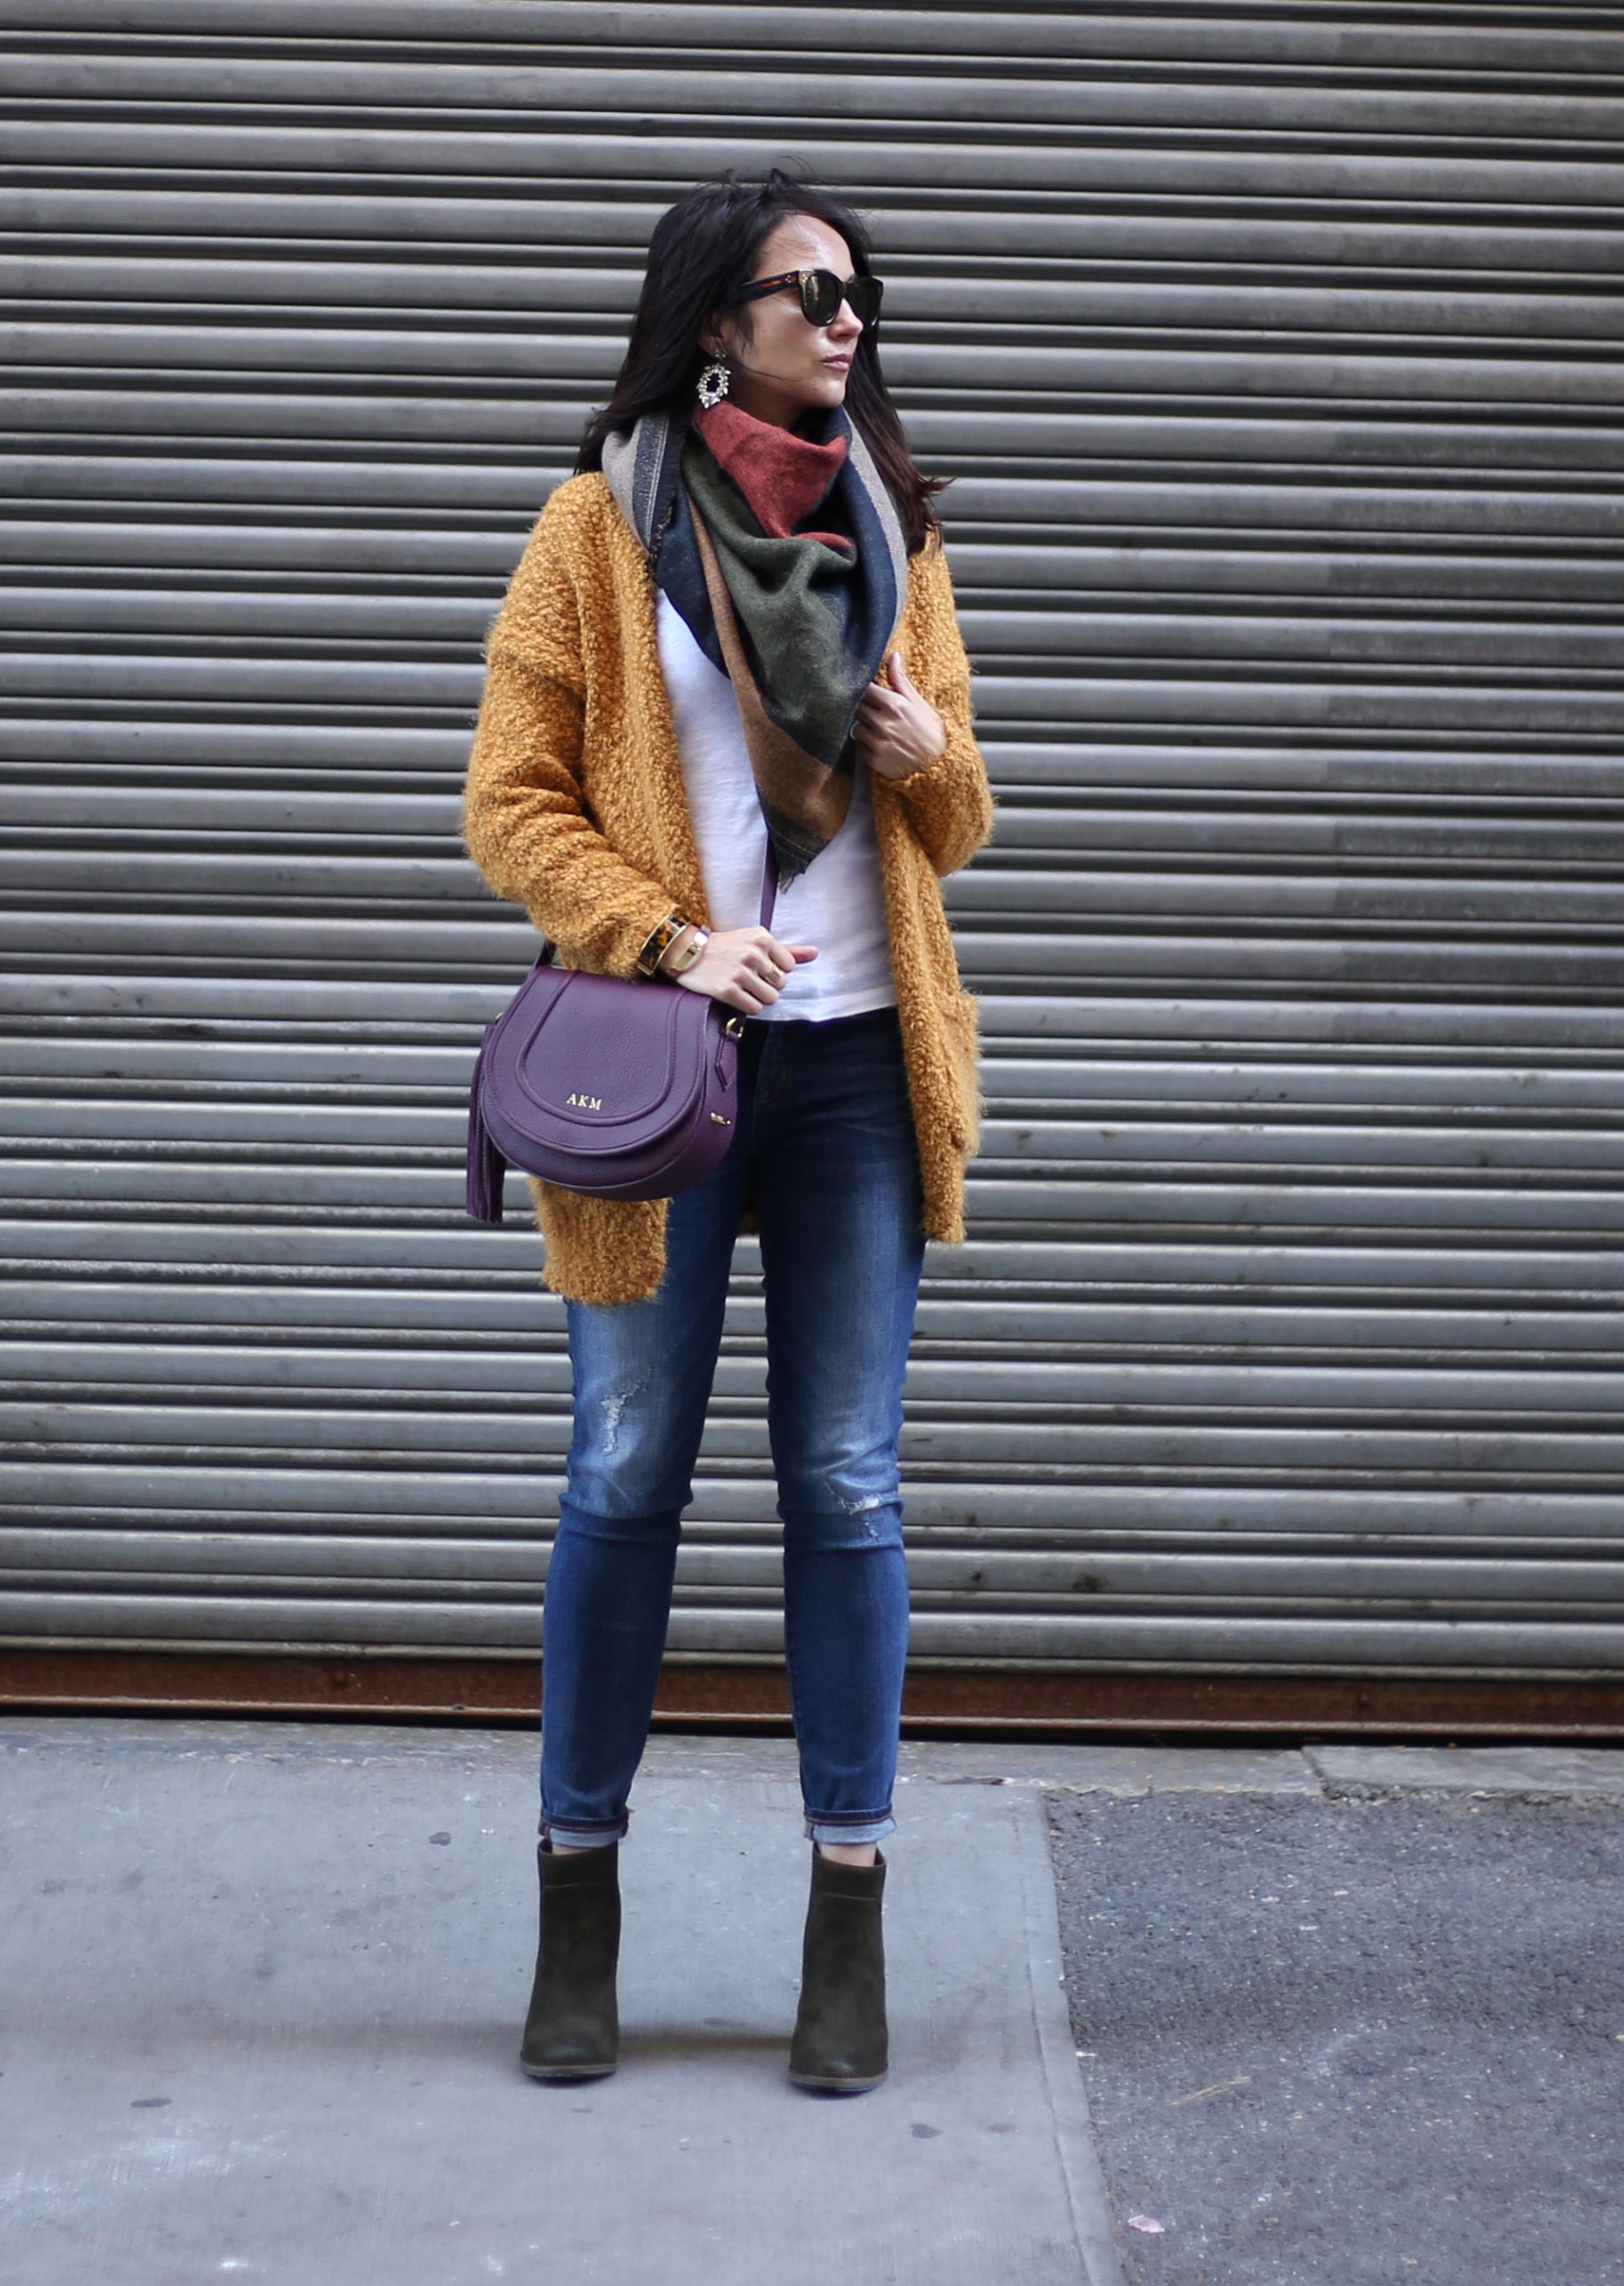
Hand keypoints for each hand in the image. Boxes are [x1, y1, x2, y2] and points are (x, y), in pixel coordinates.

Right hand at [665, 924, 817, 1013]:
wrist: (686, 953)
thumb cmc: (724, 947)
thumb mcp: (755, 941)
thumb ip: (788, 949)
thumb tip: (816, 953)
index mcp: (763, 938)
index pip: (789, 967)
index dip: (775, 970)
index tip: (757, 965)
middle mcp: (753, 953)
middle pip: (781, 984)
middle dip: (767, 984)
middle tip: (747, 976)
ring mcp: (740, 972)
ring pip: (771, 998)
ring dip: (758, 997)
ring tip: (743, 986)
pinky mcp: (728, 990)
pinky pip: (755, 1008)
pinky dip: (747, 1005)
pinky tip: (736, 994)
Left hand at [851, 650, 946, 779]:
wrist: (937, 765)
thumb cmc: (929, 731)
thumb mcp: (918, 703)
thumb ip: (900, 680)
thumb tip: (894, 656)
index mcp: (894, 705)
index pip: (864, 689)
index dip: (864, 689)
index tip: (867, 691)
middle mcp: (883, 722)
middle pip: (857, 707)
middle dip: (864, 708)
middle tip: (875, 712)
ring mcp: (877, 742)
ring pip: (856, 727)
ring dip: (863, 727)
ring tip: (879, 730)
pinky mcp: (873, 759)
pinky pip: (858, 746)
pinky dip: (865, 745)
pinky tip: (880, 744)